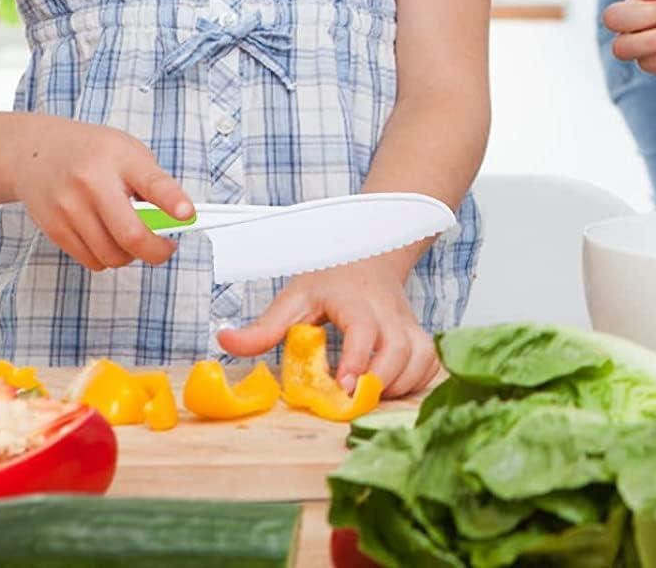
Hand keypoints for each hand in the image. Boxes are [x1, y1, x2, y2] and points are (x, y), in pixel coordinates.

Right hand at [10, 115, 192, 271]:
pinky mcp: (54, 228)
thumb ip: (151, 182)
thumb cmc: (91, 151)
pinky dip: (107, 257)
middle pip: (131, 235)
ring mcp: (70, 208)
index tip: (188, 214)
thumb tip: (174, 220)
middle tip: (166, 247)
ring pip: (112, 255)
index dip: (172, 201)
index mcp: (120, 158)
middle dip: (157, 251)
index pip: (152, 182)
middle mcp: (92, 183)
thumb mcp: (128, 151)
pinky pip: (91, 260)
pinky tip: (108, 238)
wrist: (36, 152)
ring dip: (131, 255)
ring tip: (134, 238)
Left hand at [216, 256, 439, 397]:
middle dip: (380, 382)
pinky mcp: (419, 335)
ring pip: (420, 359)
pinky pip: (430, 363)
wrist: (372, 252)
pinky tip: (393, 388)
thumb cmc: (332, 277)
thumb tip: (224, 343)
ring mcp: (408, 324)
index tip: (344, 388)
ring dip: (398, 386)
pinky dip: (418, 381)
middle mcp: (388, 313)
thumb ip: (264, 326)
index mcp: (356, 302)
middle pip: (399, 350)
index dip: (356, 361)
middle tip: (352, 402)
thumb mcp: (295, 296)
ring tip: (368, 396)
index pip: (363, 331)